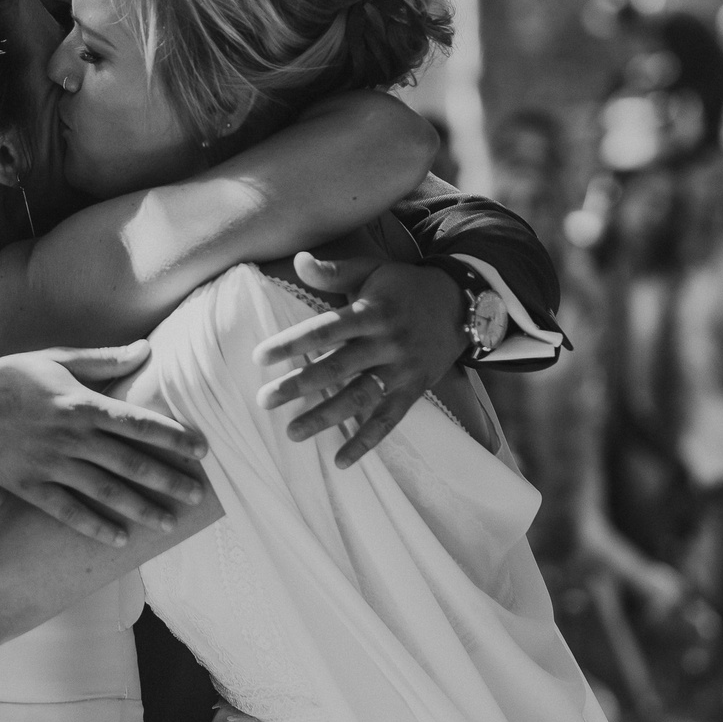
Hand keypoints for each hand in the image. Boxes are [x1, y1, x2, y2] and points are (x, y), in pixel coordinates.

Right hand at [0, 344, 208, 548]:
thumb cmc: (13, 377)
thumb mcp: (58, 360)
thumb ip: (104, 360)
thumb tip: (146, 349)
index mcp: (81, 403)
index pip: (137, 422)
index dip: (173, 436)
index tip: (201, 449)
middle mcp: (70, 436)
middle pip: (129, 461)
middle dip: (167, 479)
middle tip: (197, 494)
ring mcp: (50, 464)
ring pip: (104, 491)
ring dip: (139, 508)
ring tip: (168, 522)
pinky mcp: (30, 486)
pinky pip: (67, 511)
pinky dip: (94, 526)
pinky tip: (119, 538)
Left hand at [256, 256, 464, 467]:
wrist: (462, 305)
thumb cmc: (405, 287)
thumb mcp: (372, 270)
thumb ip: (334, 271)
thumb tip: (298, 261)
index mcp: (371, 312)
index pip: (324, 329)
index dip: (291, 343)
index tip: (259, 358)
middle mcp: (386, 343)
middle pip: (337, 367)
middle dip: (299, 385)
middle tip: (265, 400)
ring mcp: (401, 370)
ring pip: (359, 398)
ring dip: (325, 417)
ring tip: (292, 432)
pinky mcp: (413, 390)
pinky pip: (388, 421)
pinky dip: (366, 442)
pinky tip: (340, 460)